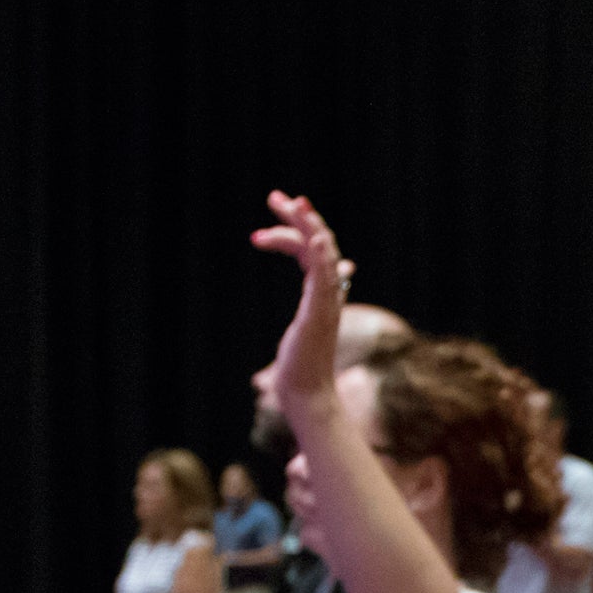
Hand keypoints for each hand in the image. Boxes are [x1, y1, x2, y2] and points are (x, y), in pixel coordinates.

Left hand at [249, 191, 356, 412]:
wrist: (307, 395)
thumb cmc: (300, 374)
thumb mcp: (298, 337)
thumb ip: (303, 325)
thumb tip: (304, 335)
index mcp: (323, 297)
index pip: (313, 255)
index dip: (295, 235)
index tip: (264, 230)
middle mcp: (329, 295)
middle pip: (321, 245)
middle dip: (300, 218)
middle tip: (277, 197)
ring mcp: (327, 303)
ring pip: (324, 252)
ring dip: (308, 224)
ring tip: (288, 202)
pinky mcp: (321, 312)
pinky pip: (325, 275)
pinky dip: (320, 252)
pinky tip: (312, 234)